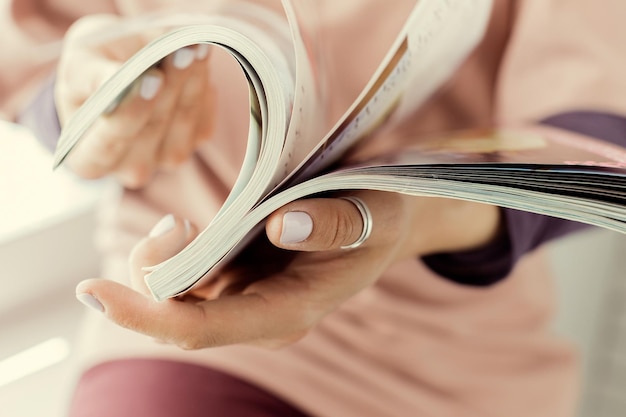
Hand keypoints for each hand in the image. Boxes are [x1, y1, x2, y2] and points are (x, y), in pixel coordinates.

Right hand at [56, 15, 214, 187]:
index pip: (108, 144)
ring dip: (191, 80)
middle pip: (152, 129)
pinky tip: (196, 59)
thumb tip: (115, 80)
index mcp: (88, 158)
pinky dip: (202, 84)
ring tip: (192, 46)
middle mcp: (129, 167)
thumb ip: (92, 77)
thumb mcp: (79, 63)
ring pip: (183, 120)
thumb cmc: (91, 66)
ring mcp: (166, 158)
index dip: (131, 112)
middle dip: (169, 86)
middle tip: (181, 50)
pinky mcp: (196, 140)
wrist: (122, 60)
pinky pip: (203, 115)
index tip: (151, 79)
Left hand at [75, 192, 499, 348]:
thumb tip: (278, 224)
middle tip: (175, 224)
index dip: (146, 313)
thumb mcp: (372, 213)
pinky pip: (186, 275)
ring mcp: (248, 297)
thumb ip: (332, 224)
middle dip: (149, 276)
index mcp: (291, 310)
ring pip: (176, 296)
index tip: (95, 290)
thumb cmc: (382, 214)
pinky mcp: (239, 276)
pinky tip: (186, 226)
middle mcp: (261, 314)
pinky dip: (171, 252)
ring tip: (183, 222)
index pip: (203, 328)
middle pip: (177, 316)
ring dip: (159, 262)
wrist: (385, 213)